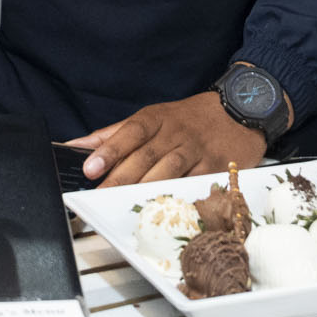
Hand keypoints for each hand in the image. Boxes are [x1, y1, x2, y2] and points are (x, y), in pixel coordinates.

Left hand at [66, 91, 268, 186]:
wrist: (240, 110)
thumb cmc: (188, 118)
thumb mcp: (152, 117)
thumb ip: (114, 133)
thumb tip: (76, 145)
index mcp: (156, 118)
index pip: (130, 132)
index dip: (110, 150)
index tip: (90, 167)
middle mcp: (175, 132)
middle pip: (146, 155)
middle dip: (121, 177)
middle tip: (100, 194)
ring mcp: (197, 150)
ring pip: (169, 170)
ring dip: (146, 188)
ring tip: (125, 204)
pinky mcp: (215, 166)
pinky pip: (194, 183)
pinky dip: (178, 195)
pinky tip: (164, 207)